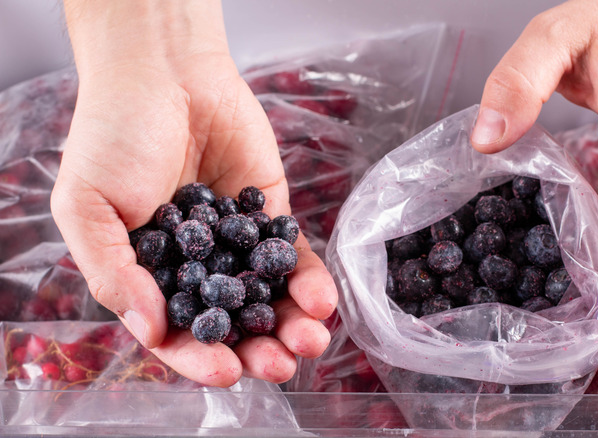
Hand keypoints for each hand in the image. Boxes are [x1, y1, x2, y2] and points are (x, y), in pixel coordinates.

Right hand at [51, 0, 336, 385]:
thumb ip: (114, 273)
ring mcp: (236, 246)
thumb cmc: (114, 136)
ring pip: (266, 299)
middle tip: (282, 365)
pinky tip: (322, 301)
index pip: (175, 332)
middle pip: (230, 324)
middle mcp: (195, 268)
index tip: (226, 372)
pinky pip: (292, 258)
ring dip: (291, 325)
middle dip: (257, 350)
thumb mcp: (87, 207)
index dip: (199, 357)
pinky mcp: (270, 218)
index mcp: (146, 276)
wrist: (166, 72)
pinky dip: (308, 281)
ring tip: (311, 342)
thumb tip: (153, 331)